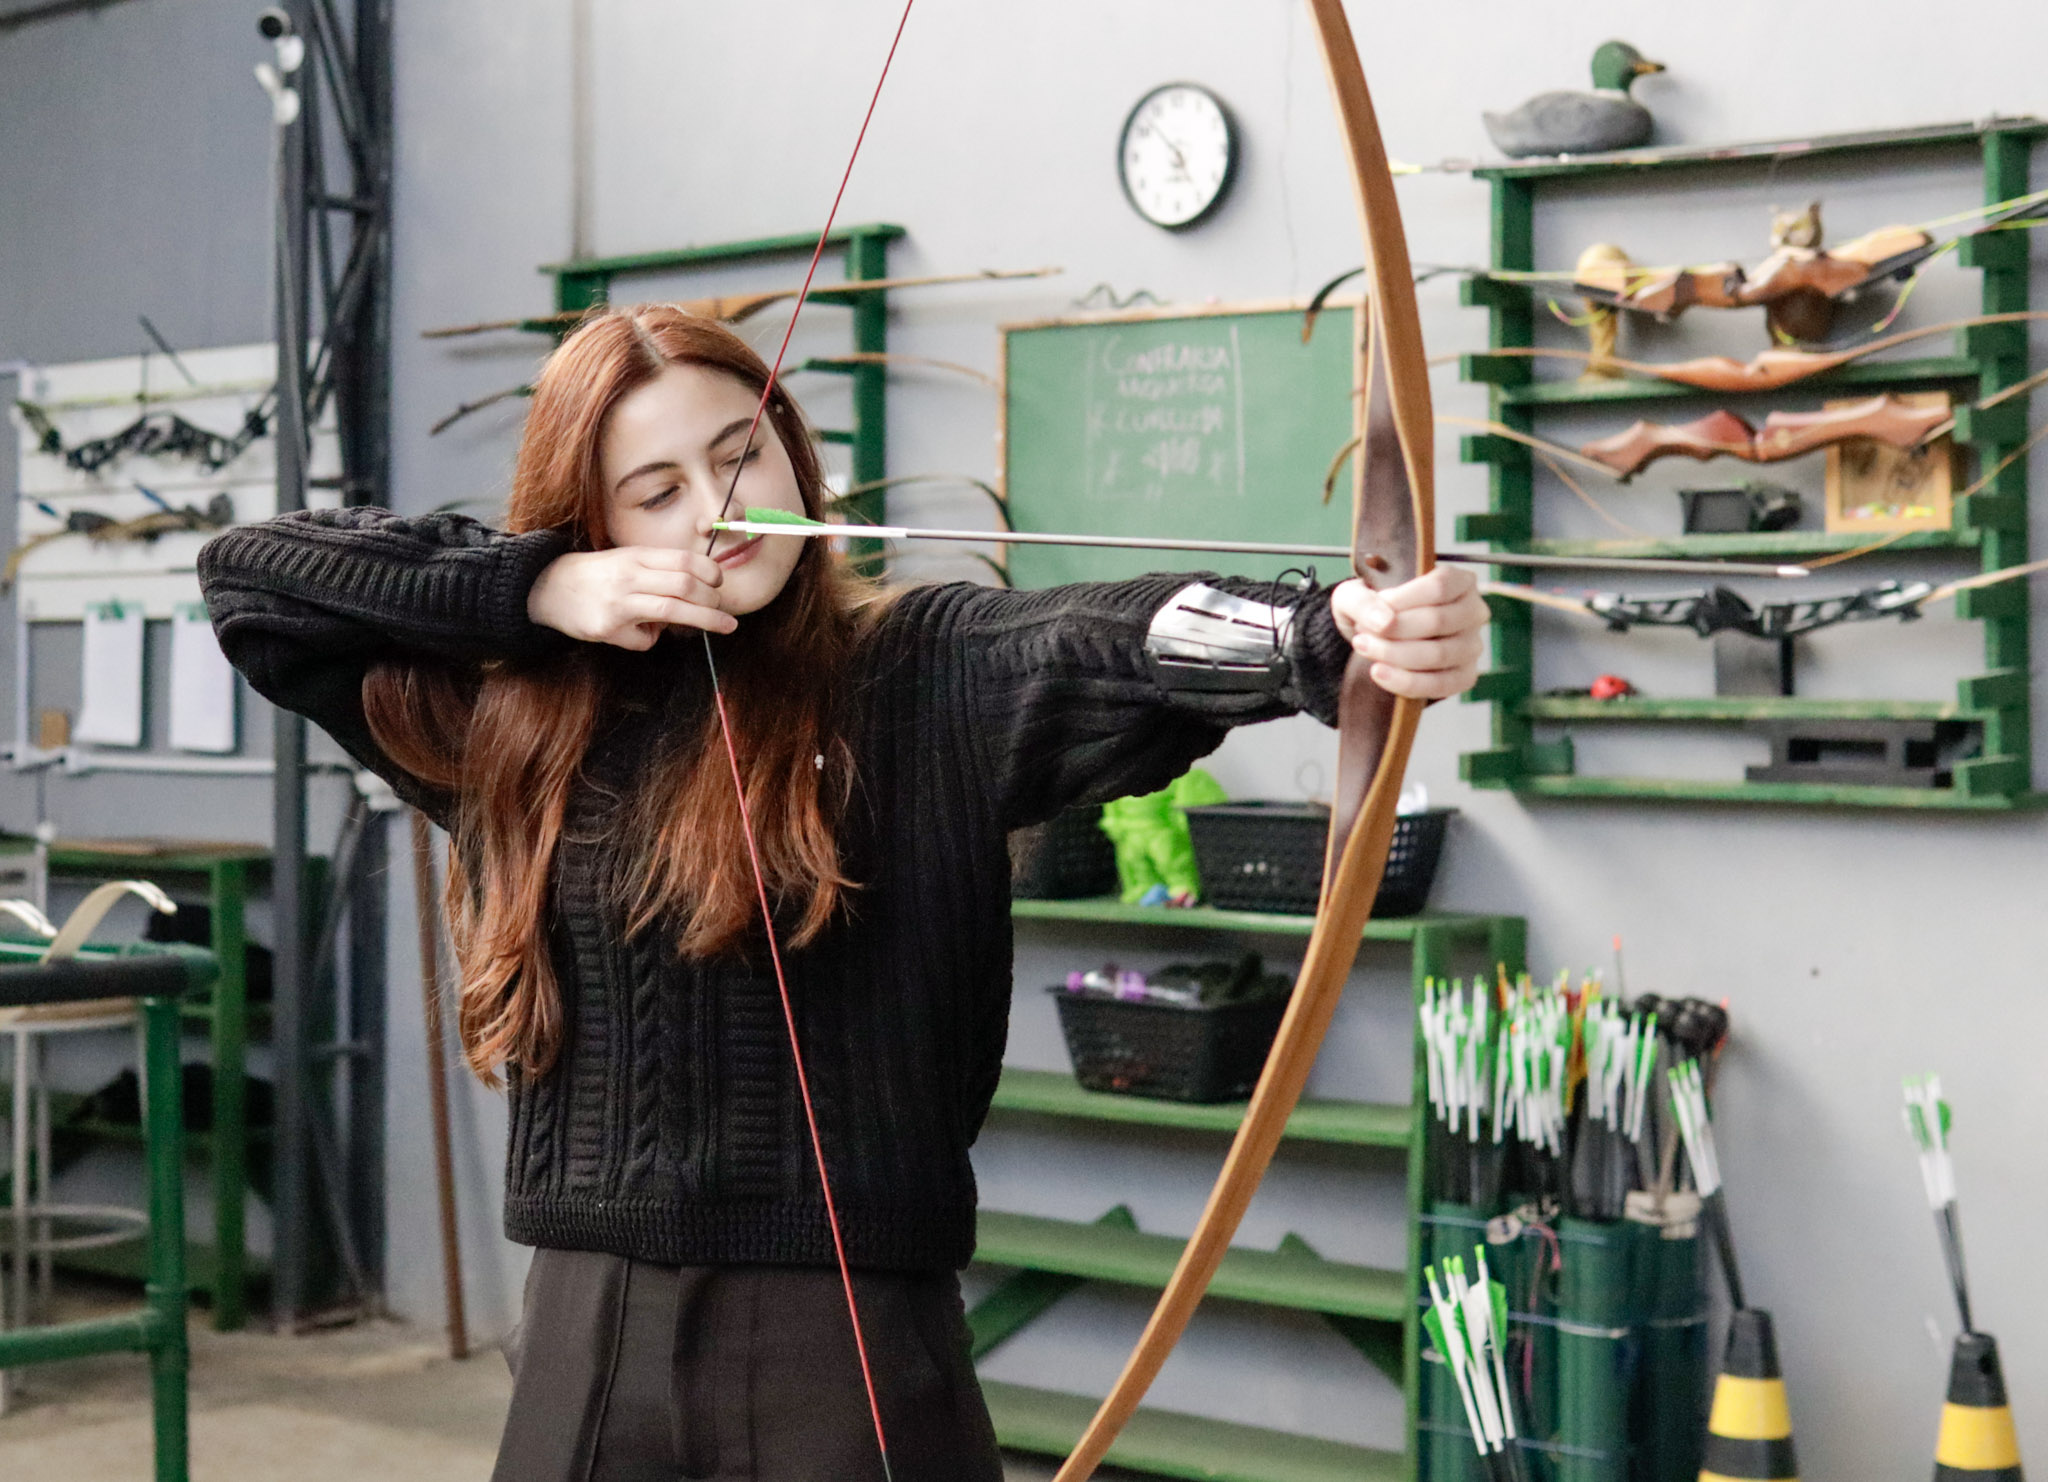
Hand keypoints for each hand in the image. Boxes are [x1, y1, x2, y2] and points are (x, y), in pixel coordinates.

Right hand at [526, 547, 737, 648]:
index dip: (710, 572)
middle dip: (712, 601)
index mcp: (636, 556)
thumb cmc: (599, 576)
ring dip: (705, 620)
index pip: (683, 559)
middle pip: (684, 585)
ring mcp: (618, 602)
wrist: (549, 587)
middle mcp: (629, 576)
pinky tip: (636, 632)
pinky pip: (644, 639)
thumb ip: (661, 573)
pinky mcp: (607, 627)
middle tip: (724, 612)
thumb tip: (697, 594)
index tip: (720, 583)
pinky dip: (650, 639)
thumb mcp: (629, 562)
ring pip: (672, 610)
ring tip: (724, 626)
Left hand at [1328, 566, 1487, 700]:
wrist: (1375, 638)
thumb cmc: (1373, 608)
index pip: (1438, 586)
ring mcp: (1472, 645)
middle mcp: (1473, 611)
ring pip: (1438, 654)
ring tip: (1366, 649)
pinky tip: (1379, 673)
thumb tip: (1384, 621)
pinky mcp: (1464, 675)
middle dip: (1394, 631)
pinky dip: (1406, 682)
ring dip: (1395, 655)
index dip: (1403, 599)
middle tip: (1363, 634)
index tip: (1376, 606)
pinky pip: (1440, 684)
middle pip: (1437, 621)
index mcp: (1458, 581)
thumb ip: (1362, 601)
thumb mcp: (1355, 595)